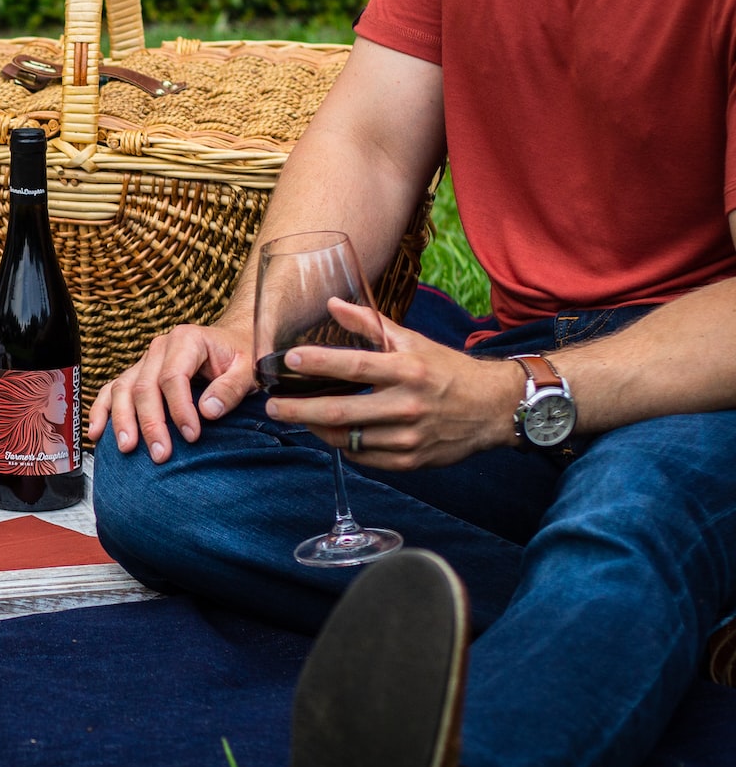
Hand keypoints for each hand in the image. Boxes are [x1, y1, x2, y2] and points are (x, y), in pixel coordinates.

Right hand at [89, 322, 256, 461]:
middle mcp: (159, 349)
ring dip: (122, 421)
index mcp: (186, 340)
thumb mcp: (248, 368)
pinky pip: (112, 391)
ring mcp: (144, 362)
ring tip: (127, 448)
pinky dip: (101, 411)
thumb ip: (231, 388)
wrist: (232, 342)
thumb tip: (208, 411)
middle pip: (144, 387)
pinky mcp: (136, 375)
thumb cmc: (240, 356)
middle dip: (151, 423)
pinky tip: (96, 433)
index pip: (173, 377)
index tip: (192, 436)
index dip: (180, 409)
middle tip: (161, 454)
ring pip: (123, 390)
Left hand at [265, 298, 523, 470]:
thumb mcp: (412, 341)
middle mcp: (407, 405)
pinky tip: (332, 433)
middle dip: (298, 410)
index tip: (288, 360)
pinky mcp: (411, 461)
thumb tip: (332, 304)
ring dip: (317, 429)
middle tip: (273, 406)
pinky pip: (364, 458)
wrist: (494, 408)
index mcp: (407, 370)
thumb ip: (369, 324)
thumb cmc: (447, 370)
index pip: (354, 366)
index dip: (318, 363)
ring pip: (347, 439)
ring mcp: (408, 436)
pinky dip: (344, 446)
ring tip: (298, 417)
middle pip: (339, 412)